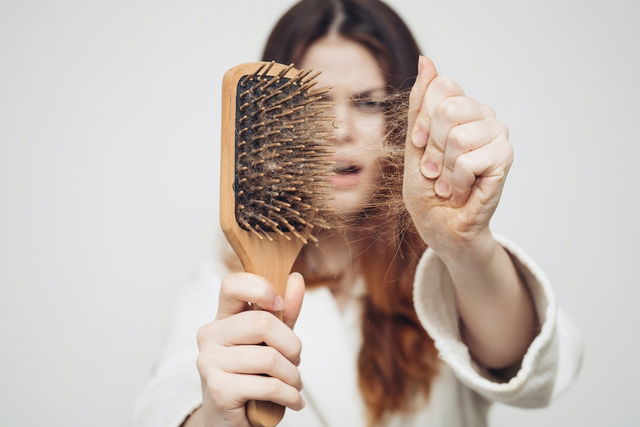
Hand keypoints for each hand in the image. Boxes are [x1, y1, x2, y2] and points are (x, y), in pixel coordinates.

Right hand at [194, 272, 305, 426]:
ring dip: (293, 376)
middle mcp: (210, 335)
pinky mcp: (218, 389)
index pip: (232, 284)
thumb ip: (285, 312)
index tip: (279, 304)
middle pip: (262, 323)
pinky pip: (268, 386)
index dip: (261, 289)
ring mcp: (209, 361)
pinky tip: (293, 401)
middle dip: (292, 345)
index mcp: (222, 317)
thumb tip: (296, 278)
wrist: (231, 420)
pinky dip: (290, 396)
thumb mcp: (272, 341)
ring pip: (269, 358)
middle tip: (295, 360)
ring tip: (293, 385)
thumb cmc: (253, 375)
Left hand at [403, 56, 512, 258]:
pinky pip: (468, 161)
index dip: (423, 122)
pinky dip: (456, 183)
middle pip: (448, 109)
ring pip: (458, 137)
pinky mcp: (505, 159)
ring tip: (449, 183)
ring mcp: (497, 135)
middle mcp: (484, 115)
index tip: (420, 147)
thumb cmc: (428, 190)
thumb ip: (421, 107)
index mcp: (462, 108)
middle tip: (435, 171)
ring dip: (444, 170)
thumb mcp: (414, 146)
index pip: (441, 87)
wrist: (441, 227)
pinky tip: (462, 192)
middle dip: (432, 149)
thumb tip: (427, 61)